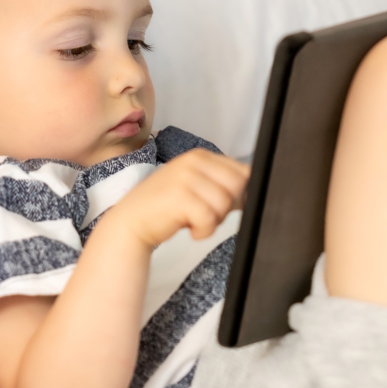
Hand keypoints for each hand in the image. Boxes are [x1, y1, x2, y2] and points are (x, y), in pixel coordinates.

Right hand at [114, 149, 249, 246]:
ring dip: (213, 221)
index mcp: (201, 156)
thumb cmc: (166, 206)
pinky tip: (189, 228)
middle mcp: (194, 162)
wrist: (131, 221)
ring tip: (194, 220)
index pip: (242, 171)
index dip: (239, 194)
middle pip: (238, 186)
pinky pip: (210, 219)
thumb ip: (222, 184)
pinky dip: (203, 231)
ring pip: (225, 204)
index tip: (219, 204)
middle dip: (227, 207)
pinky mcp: (180, 197)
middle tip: (206, 213)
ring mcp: (186, 178)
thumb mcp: (196, 186)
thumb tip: (255, 192)